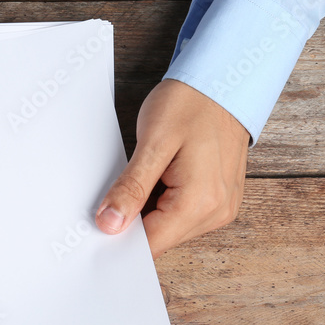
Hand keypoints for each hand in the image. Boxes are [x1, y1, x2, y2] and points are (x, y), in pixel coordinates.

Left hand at [95, 79, 249, 256]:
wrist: (225, 80)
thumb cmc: (192, 103)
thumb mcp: (153, 143)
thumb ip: (131, 188)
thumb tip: (109, 224)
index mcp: (200, 203)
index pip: (150, 243)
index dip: (120, 236)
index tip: (100, 220)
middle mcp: (216, 213)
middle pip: (160, 239)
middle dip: (133, 222)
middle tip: (116, 191)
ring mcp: (221, 208)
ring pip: (169, 229)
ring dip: (149, 211)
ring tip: (144, 176)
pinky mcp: (219, 200)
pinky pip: (182, 216)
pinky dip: (163, 203)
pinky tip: (158, 179)